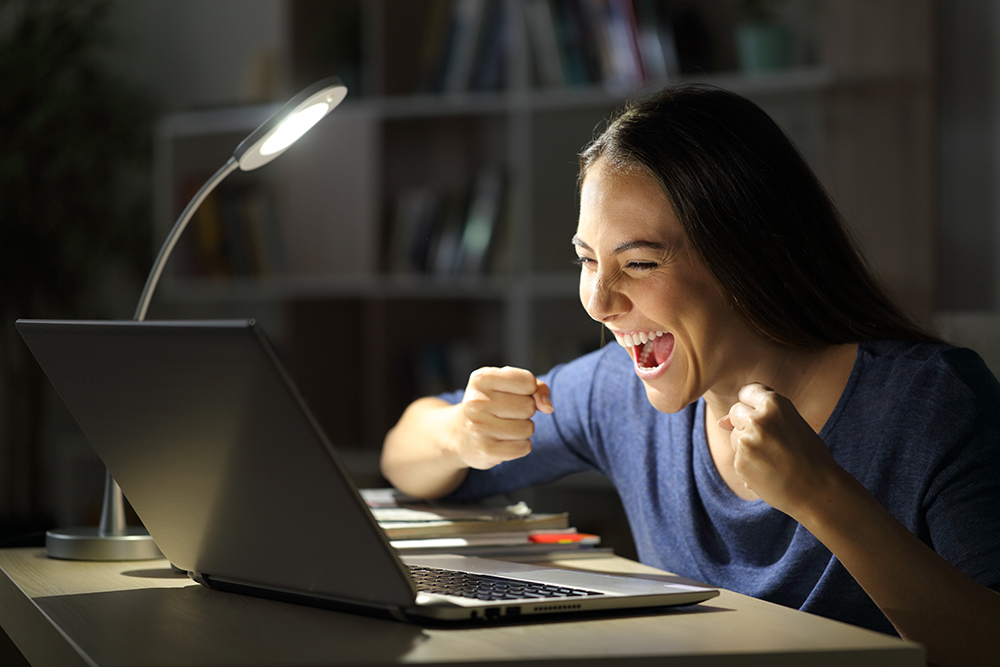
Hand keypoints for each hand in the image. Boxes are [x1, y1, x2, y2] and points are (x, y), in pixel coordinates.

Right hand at [453, 366, 552, 469]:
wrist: (460, 434)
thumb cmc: (492, 405)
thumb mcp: (509, 386)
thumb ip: (537, 387)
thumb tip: (548, 407)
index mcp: (481, 379)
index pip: (528, 381)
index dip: (529, 390)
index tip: (514, 394)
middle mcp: (476, 402)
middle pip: (529, 406)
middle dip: (526, 411)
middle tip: (506, 413)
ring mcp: (478, 427)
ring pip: (528, 428)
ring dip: (523, 430)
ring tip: (504, 428)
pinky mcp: (485, 450)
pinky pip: (524, 447)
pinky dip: (520, 446)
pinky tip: (504, 442)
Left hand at [718, 383, 841, 520]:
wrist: (818, 489)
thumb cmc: (809, 455)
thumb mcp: (791, 424)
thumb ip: (760, 415)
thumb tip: (720, 422)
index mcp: (775, 403)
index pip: (747, 392)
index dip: (754, 405)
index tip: (765, 418)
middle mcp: (757, 419)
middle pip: (735, 412)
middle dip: (746, 424)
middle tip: (770, 441)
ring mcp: (746, 441)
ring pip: (734, 436)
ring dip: (747, 446)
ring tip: (774, 459)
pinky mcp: (740, 462)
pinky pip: (737, 458)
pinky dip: (749, 465)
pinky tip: (769, 472)